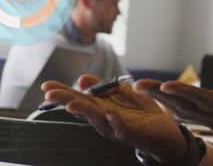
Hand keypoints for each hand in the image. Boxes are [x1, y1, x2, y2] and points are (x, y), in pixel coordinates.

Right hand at [42, 75, 187, 162]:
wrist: (166, 132)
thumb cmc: (141, 114)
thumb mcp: (122, 94)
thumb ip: (104, 87)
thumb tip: (83, 79)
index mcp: (100, 107)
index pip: (78, 98)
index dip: (62, 92)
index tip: (46, 86)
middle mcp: (104, 119)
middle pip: (82, 109)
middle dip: (65, 101)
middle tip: (50, 95)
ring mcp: (116, 127)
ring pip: (97, 119)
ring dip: (84, 111)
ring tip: (71, 104)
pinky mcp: (132, 133)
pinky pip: (122, 128)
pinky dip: (115, 121)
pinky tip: (109, 113)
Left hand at [134, 60, 212, 161]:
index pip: (207, 100)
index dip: (184, 93)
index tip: (164, 87)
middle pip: (188, 107)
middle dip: (161, 96)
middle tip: (136, 85)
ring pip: (186, 112)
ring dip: (162, 101)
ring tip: (140, 89)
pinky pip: (193, 117)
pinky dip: (174, 108)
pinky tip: (160, 100)